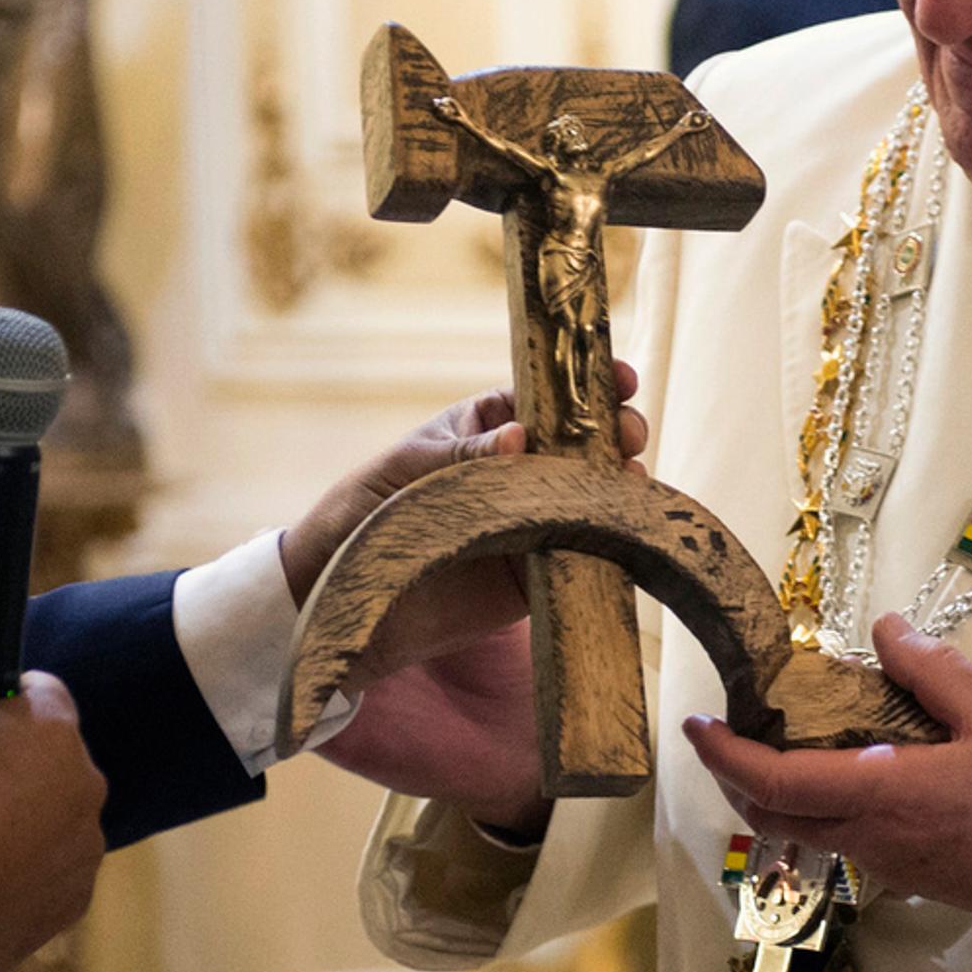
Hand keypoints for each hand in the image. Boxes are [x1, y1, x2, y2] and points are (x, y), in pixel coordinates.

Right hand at [0, 676, 108, 971]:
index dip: (4, 698)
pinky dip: (23, 875)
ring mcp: (86, 849)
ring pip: (56, 820)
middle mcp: (86, 784)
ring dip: (23, 822)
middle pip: (52, 760)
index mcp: (53, 728)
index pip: (42, 691)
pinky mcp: (74, 904)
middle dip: (15, 765)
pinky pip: (50, 875)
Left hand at [288, 367, 649, 837]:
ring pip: (590, 498)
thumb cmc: (365, 509)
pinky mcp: (533, 577)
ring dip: (618, 486)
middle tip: (629, 433)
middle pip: (582, 447)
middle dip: (614, 434)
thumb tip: (523, 438)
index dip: (588, 385)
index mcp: (488, 428)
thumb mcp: (409, 468)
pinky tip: (621, 529)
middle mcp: (520, 473)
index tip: (621, 376)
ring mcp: (531, 523)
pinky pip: (579, 556)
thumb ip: (466, 456)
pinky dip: (604, 543)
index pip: (548, 399)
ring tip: (628, 477)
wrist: (343, 595)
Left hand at [680, 616, 971, 951]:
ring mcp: (894, 867)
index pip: (775, 784)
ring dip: (785, 789)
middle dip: (740, 776)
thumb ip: (931, 670)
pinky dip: (829, 801)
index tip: (696, 724)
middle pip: (775, 816)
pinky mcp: (918, 878)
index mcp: (884, 798)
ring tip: (797, 731)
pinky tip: (861, 761)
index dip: (724, 757)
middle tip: (737, 725)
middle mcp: (875, 841)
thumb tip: (883, 629)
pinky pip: (849, 838)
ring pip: (810, 830)